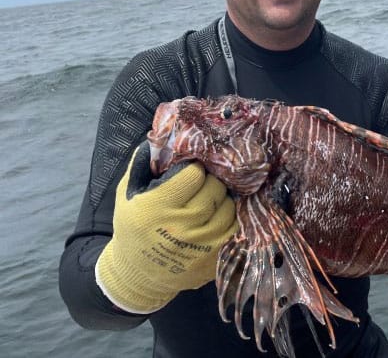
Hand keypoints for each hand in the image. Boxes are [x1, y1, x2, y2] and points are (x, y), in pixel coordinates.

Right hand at [95, 141, 237, 313]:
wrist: (137, 274)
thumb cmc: (132, 227)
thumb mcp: (127, 194)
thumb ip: (142, 164)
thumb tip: (157, 136)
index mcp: (158, 206)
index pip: (194, 174)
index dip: (194, 170)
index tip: (190, 173)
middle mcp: (182, 225)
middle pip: (215, 189)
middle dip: (212, 182)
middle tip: (204, 185)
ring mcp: (201, 245)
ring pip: (229, 207)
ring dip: (222, 200)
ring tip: (210, 201)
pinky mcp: (214, 258)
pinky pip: (235, 228)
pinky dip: (229, 219)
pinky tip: (218, 217)